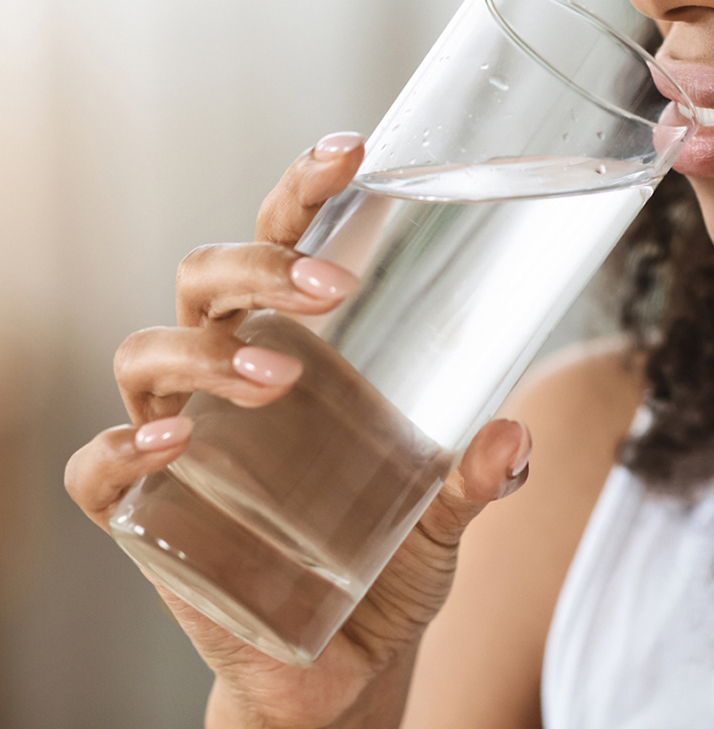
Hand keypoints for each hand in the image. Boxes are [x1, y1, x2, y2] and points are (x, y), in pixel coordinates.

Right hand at [65, 133, 532, 727]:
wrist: (342, 664)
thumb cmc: (386, 564)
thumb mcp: (443, 516)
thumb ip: (477, 478)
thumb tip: (513, 433)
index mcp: (296, 348)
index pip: (281, 246)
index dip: (303, 192)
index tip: (354, 151)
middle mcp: (227, 377)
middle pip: (207, 281)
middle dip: (259, 265)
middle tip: (331, 288)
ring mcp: (180, 442)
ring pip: (147, 353)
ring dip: (208, 352)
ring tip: (280, 377)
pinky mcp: (145, 517)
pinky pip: (98, 470)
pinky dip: (120, 449)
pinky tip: (171, 446)